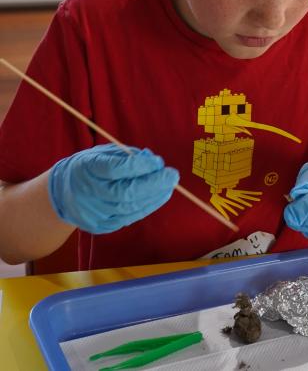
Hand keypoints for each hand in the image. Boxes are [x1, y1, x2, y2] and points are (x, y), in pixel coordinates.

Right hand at [48, 143, 178, 233]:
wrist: (62, 194)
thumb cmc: (90, 167)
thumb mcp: (104, 153)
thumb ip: (128, 156)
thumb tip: (154, 163)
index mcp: (87, 168)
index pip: (115, 169)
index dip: (139, 166)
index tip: (158, 162)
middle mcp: (89, 192)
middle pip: (125, 192)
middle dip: (153, 184)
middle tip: (173, 175)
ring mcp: (93, 213)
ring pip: (129, 207)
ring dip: (154, 197)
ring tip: (170, 186)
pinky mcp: (100, 226)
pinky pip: (128, 218)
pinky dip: (146, 207)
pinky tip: (159, 197)